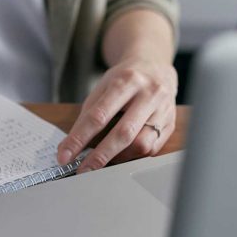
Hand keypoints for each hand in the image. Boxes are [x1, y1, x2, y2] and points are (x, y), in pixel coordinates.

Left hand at [57, 57, 177, 172]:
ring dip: (119, 158)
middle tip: (83, 171)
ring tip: (104, 161)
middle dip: (100, 156)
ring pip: (141, 144)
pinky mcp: (171, 123)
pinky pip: (152, 148)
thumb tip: (70, 147)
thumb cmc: (124, 79)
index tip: (65, 156)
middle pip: (123, 133)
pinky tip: (122, 155)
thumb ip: (88, 115)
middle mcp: (149, 94)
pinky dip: (133, 156)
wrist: (154, 66)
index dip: (79, 139)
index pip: (98, 116)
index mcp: (126, 81)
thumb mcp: (102, 87)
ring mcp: (164, 109)